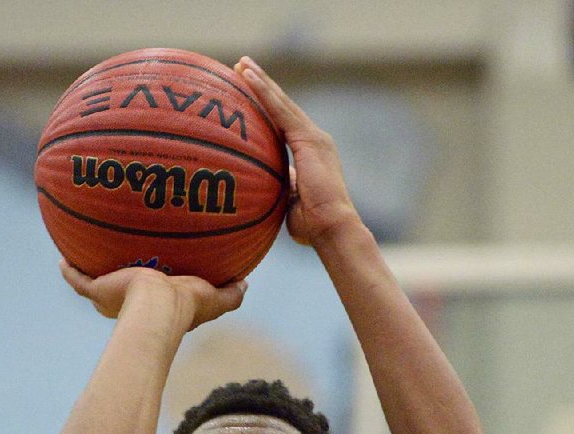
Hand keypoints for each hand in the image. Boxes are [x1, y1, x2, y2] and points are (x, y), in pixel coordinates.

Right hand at [59, 261, 246, 330]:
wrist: (157, 308)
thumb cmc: (185, 306)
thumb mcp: (214, 297)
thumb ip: (230, 293)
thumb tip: (246, 284)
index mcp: (157, 304)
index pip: (153, 294)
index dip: (154, 285)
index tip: (156, 270)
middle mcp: (131, 304)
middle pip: (122, 289)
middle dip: (119, 278)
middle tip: (119, 257)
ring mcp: (111, 298)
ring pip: (97, 285)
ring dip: (92, 271)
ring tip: (86, 252)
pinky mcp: (97, 292)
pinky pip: (77, 280)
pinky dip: (69, 271)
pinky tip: (62, 258)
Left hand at [234, 57, 358, 246]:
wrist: (333, 228)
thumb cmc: (313, 227)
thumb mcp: (291, 202)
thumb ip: (283, 188)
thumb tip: (266, 186)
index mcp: (311, 152)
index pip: (284, 123)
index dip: (267, 106)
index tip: (249, 93)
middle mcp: (315, 140)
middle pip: (283, 106)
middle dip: (262, 85)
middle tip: (241, 67)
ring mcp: (313, 137)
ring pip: (281, 102)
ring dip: (260, 81)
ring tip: (241, 63)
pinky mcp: (309, 139)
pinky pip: (280, 110)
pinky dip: (263, 92)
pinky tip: (247, 76)